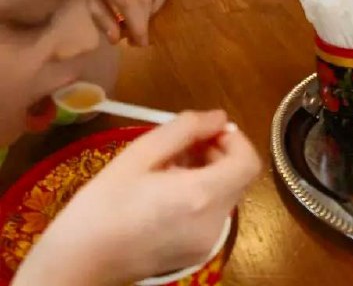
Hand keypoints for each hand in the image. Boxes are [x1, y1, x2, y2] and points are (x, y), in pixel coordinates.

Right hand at [14, 112, 260, 285]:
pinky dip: (200, 195)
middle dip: (217, 153)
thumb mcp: (140, 154)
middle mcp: (213, 224)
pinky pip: (211, 215)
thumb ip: (184, 129)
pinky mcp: (195, 255)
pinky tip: (165, 192)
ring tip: (167, 167)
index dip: (234, 138)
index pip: (248, 161)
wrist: (77, 263)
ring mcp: (206, 244)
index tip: (207, 130)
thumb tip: (218, 117)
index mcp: (201, 196)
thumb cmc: (103, 204)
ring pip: (225, 195)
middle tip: (182, 144)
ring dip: (208, 172)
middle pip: (237, 178)